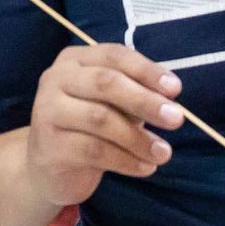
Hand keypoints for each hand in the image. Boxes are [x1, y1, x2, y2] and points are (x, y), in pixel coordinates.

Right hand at [24, 43, 183, 206]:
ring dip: (139, 137)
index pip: (114, 56)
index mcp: (74, 60)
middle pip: (105, 83)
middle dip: (145, 101)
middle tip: (177, 120)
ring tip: (164, 153)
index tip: (176, 89)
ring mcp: (47, 111)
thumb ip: (136, 94)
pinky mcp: (49, 146)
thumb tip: (169, 98)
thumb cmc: (89, 128)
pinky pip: (95, 151)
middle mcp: (55, 79)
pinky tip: (146, 167)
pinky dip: (126, 160)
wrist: (50, 169)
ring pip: (101, 119)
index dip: (147, 70)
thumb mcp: (113, 104)